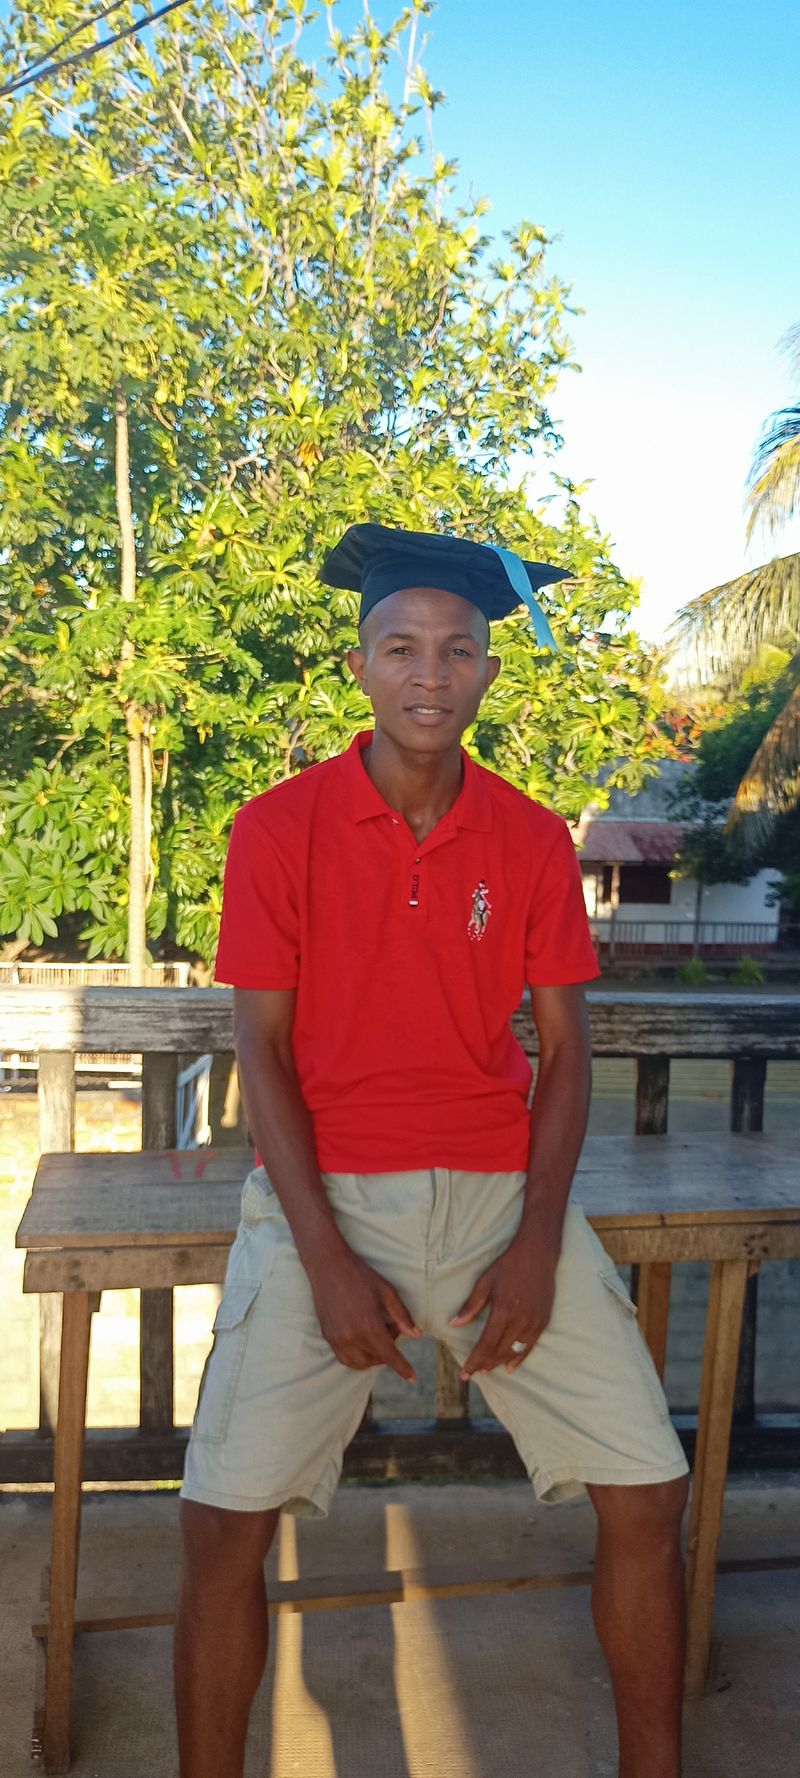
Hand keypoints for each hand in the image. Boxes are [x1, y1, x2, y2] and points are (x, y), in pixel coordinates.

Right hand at [306, 1241, 420, 1380]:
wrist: (328, 1266)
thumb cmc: (360, 1276)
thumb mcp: (387, 1292)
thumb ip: (402, 1316)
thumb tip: (416, 1334)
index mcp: (369, 1326)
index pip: (390, 1356)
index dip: (403, 1368)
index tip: (412, 1378)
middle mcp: (352, 1337)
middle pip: (376, 1359)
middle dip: (389, 1351)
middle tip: (392, 1327)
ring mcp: (337, 1338)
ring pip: (360, 1363)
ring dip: (373, 1357)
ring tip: (378, 1335)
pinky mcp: (328, 1336)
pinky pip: (344, 1358)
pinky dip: (357, 1359)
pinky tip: (364, 1346)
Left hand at [450, 1237, 557, 1377]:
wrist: (537, 1255)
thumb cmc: (508, 1266)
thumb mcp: (484, 1283)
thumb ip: (470, 1306)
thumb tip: (454, 1324)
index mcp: (503, 1312)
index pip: (485, 1346)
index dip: (474, 1362)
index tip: (464, 1373)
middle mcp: (519, 1322)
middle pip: (499, 1352)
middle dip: (484, 1365)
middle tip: (472, 1373)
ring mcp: (533, 1324)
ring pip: (513, 1352)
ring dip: (499, 1363)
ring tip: (486, 1370)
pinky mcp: (543, 1322)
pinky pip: (529, 1347)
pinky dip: (519, 1359)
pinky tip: (510, 1367)